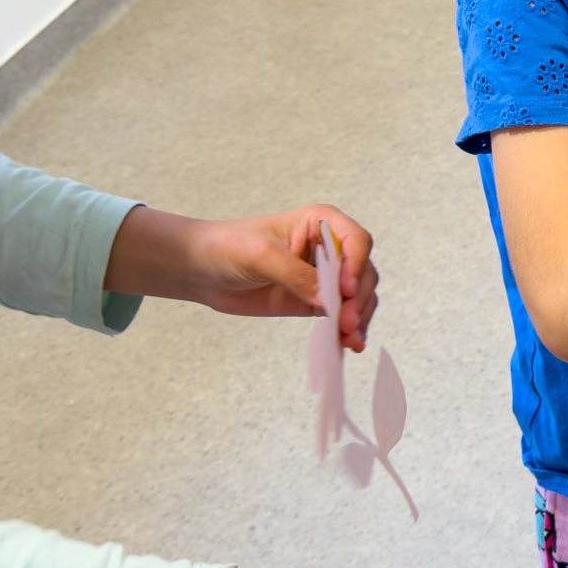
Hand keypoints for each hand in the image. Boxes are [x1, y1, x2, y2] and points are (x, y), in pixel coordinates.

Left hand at [103, 203, 379, 349]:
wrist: (203, 270)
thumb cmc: (228, 248)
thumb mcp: (261, 255)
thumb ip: (296, 275)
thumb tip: (329, 301)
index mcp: (321, 223)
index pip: (355, 241)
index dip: (357, 265)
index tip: (346, 290)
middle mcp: (330, 248)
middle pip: (363, 272)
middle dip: (359, 298)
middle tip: (346, 322)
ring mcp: (325, 277)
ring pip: (359, 296)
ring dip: (360, 317)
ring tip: (351, 339)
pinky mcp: (316, 301)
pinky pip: (342, 315)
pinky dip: (349, 329)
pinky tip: (350, 344)